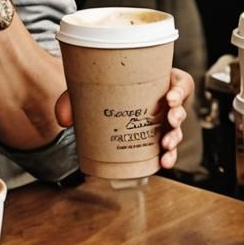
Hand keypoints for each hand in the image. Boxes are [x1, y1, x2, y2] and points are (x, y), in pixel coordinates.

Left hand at [53, 67, 193, 170]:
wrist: (108, 96)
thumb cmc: (108, 86)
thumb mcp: (95, 85)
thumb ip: (75, 97)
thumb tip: (62, 119)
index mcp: (160, 81)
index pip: (179, 82)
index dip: (179, 89)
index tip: (169, 96)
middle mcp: (166, 101)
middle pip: (181, 108)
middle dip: (178, 116)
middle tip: (170, 119)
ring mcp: (165, 120)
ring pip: (178, 130)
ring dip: (175, 139)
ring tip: (166, 146)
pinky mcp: (160, 135)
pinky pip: (170, 147)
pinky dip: (168, 155)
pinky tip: (163, 163)